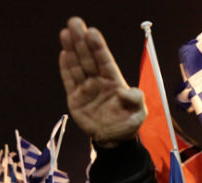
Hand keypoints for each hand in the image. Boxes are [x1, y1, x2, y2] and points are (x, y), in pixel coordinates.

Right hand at [59, 17, 145, 147]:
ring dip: (71, 50)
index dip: (98, 47)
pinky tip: (63, 54)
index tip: (92, 32)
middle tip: (74, 22)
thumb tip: (123, 91)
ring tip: (65, 33)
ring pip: (77, 66)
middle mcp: (99, 81)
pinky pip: (69, 81)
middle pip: (88, 58)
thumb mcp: (139, 113)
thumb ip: (135, 99)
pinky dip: (65, 68)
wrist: (113, 141)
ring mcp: (86, 89)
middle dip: (81, 40)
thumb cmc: (128, 124)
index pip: (105, 60)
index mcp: (114, 81)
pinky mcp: (75, 99)